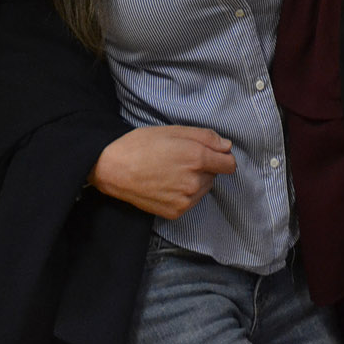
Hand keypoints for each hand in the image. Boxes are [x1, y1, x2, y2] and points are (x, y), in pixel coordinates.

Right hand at [89, 125, 236, 219]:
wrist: (114, 169)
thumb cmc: (141, 144)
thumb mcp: (173, 130)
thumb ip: (205, 137)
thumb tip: (227, 146)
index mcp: (197, 157)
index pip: (229, 164)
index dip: (222, 157)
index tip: (211, 153)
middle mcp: (195, 181)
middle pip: (214, 175)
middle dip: (204, 166)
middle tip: (180, 158)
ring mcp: (186, 199)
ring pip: (203, 189)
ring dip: (195, 180)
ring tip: (171, 171)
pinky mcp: (176, 212)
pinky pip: (191, 201)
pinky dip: (184, 194)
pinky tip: (167, 184)